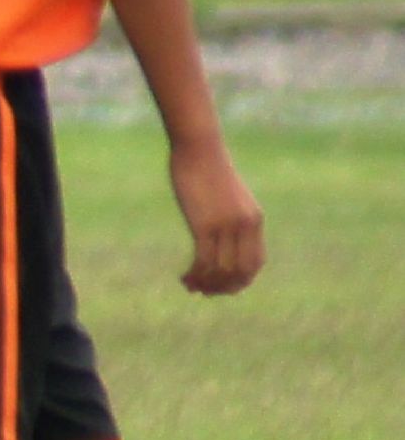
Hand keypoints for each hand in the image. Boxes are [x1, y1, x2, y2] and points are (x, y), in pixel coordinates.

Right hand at [168, 138, 264, 295]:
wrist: (199, 148)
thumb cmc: (208, 168)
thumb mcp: (227, 196)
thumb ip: (229, 216)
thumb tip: (220, 234)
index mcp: (254, 219)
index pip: (255, 263)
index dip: (240, 281)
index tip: (221, 286)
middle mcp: (245, 226)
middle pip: (240, 272)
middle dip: (223, 288)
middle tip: (204, 291)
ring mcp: (226, 226)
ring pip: (221, 270)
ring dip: (205, 284)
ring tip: (189, 284)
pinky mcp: (204, 225)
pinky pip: (204, 261)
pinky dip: (195, 275)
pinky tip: (184, 276)